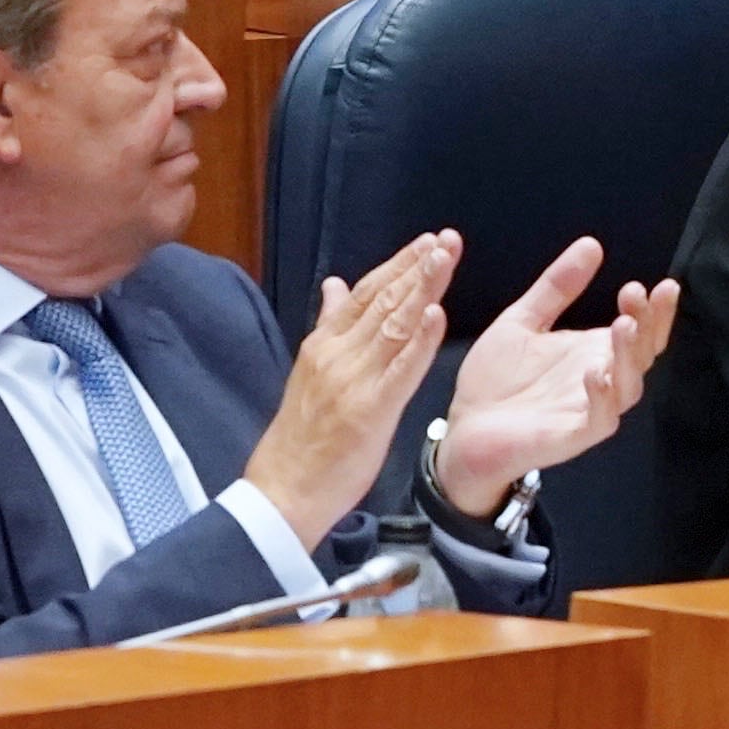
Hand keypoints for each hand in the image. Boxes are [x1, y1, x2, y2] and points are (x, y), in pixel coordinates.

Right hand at [242, 230, 456, 537]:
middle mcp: (338, 355)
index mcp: (323, 345)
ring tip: (446, 257)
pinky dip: (421, 340)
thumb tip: (334, 284)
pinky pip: (401, 369)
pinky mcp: (370, 409)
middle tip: (446, 238)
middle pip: (383, 301)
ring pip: (394, 325)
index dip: (396, 265)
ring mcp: (354, 380)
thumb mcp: (309, 371)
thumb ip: (328, 325)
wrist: (282, 491)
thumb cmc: (301, 437)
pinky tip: (437, 314)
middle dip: (417, 266)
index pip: (364, 294)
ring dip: (423, 288)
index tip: (425, 242)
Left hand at [434, 235, 682, 516]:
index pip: (642, 331)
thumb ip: (557, 287)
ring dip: (628, 356)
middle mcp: (602, 381)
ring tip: (622, 324)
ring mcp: (589, 411)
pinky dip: (603, 398)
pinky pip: (599, 420)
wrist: (460, 430)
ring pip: (627, 386)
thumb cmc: (494, 380)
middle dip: (647, 323)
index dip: (656, 310)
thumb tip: (592, 243)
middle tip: (634, 292)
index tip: (659, 283)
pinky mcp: (570, 437)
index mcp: (595, 353)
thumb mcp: (523, 321)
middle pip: (642, 354)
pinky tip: (594, 372)